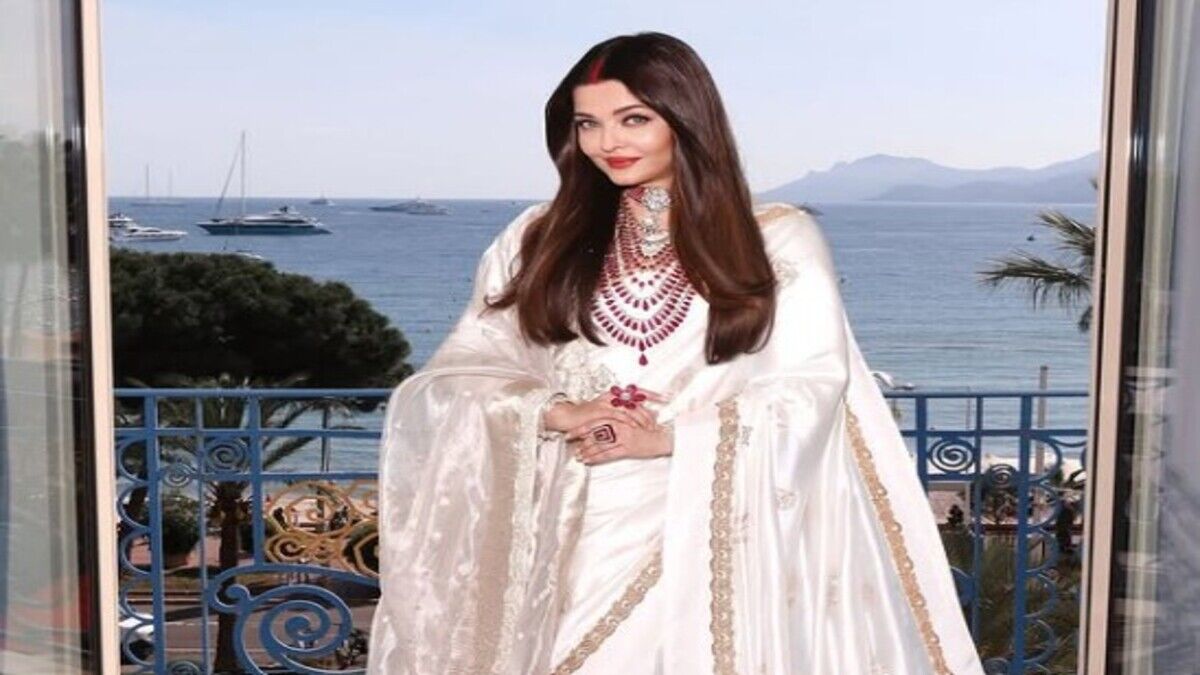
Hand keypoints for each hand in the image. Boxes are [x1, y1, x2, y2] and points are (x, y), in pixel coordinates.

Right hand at [543, 387, 667, 433]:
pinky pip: (617, 415)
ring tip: (649, 427)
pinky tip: (635, 427)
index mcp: (615, 394)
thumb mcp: (606, 412)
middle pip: (636, 399)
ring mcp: (606, 403)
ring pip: (629, 408)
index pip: (636, 391)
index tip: (665, 398)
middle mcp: (611, 396)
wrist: (569, 418)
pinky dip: (627, 421)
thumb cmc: (588, 417)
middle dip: (649, 409)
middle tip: (658, 420)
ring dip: (640, 418)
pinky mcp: (600, 411)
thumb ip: (621, 411)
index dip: (651, 394)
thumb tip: (639, 414)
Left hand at [564, 417, 673, 464]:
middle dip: (580, 437)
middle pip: (595, 431)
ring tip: (577, 454)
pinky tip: (589, 460)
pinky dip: (596, 457)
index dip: (582, 427)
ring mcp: (623, 437)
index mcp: (620, 417)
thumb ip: (619, 421)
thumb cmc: (648, 431)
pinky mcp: (627, 448)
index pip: (597, 421)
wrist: (662, 439)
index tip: (571, 430)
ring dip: (586, 450)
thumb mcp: (633, 422)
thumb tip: (604, 425)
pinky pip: (608, 453)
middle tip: (568, 441)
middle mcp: (620, 426)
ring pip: (600, 443)